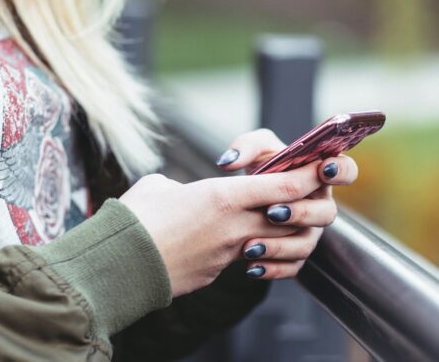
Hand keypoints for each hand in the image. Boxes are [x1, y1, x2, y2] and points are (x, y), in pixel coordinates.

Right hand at [120, 160, 330, 296]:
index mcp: (223, 197)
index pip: (285, 186)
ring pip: (276, 242)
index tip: (320, 166)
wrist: (118, 266)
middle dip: (304, 205)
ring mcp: (229, 253)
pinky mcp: (218, 273)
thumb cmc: (134, 219)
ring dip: (283, 232)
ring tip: (275, 221)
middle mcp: (234, 226)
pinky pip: (251, 261)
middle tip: (303, 193)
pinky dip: (257, 253)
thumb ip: (184, 186)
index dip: (308, 175)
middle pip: (291, 216)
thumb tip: (183, 194)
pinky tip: (247, 247)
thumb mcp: (160, 187)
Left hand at [215, 129, 358, 279]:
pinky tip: (251, 266)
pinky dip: (271, 269)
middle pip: (327, 213)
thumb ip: (246, 146)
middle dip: (301, 213)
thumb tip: (229, 162)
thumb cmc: (259, 168)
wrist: (243, 201)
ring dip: (280, 246)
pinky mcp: (295, 255)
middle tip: (272, 212)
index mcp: (319, 175)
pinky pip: (291, 267)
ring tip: (251, 245)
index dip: (341, 171)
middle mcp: (319, 206)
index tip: (323, 169)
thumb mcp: (254, 150)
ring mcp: (310, 232)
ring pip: (306, 244)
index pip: (346, 171)